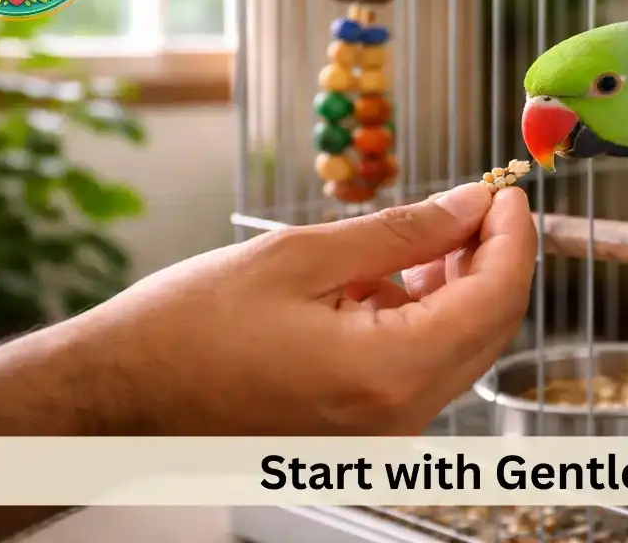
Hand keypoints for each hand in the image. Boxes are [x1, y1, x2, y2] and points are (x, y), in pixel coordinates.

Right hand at [62, 182, 536, 435]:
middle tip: (475, 204)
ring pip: (456, 349)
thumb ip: (402, 233)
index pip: (495, 299)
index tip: (506, 193)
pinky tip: (388, 279)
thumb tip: (469, 207)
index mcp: (389, 374)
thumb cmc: (187, 329)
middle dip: (492, 260)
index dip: (512, 238)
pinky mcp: (361, 434)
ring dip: (456, 288)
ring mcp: (381, 434)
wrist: (115, 402)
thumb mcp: (301, 257)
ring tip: (426, 233)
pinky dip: (421, 319)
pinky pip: (419, 369)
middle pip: (488, 329)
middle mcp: (398, 418)